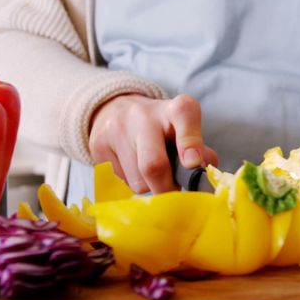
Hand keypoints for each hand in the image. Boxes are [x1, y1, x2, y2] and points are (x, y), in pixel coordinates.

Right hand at [88, 94, 217, 193]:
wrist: (116, 109)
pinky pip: (119, 182)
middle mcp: (143, 115)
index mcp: (174, 109)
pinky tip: (131, 168)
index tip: (192, 164)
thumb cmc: (161, 129)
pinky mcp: (97, 144)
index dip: (190, 142)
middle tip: (172, 190)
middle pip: (154, 165)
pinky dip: (130, 184)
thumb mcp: (183, 132)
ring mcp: (117, 128)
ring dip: (148, 187)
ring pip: (137, 181)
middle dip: (166, 188)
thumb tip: (202, 173)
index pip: (185, 116)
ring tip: (149, 172)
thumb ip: (199, 151)